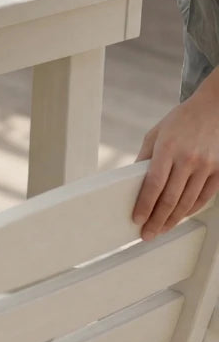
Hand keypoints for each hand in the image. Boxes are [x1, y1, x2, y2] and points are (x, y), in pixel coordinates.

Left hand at [133, 91, 218, 239]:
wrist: (215, 108)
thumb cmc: (182, 120)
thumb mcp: (155, 134)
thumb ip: (144, 158)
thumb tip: (132, 181)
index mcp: (167, 149)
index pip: (153, 185)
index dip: (144, 206)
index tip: (137, 219)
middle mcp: (188, 159)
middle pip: (170, 199)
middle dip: (157, 220)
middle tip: (147, 234)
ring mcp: (206, 166)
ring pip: (187, 202)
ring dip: (173, 220)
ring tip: (161, 229)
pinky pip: (204, 197)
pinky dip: (191, 210)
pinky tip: (181, 216)